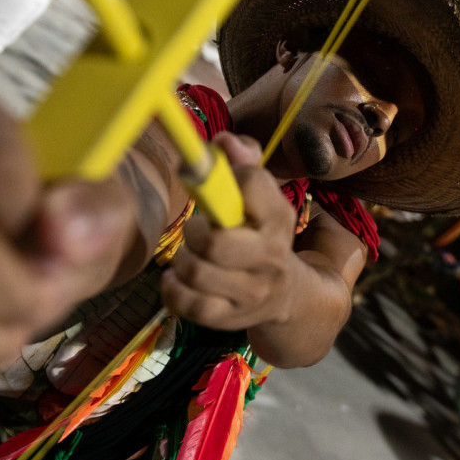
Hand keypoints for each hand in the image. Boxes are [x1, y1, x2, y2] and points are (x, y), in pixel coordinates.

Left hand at [162, 132, 298, 330]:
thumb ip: (243, 161)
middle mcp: (271, 258)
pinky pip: (187, 304)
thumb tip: (221, 141)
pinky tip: (178, 279)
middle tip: (198, 230)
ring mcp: (251, 293)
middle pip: (214, 242)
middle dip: (195, 230)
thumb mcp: (262, 198)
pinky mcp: (229, 319)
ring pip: (195, 272)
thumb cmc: (260, 234)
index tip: (221, 189)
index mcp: (279, 218)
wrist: (287, 295)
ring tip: (191, 255)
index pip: (249, 184)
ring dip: (182, 259)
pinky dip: (173, 288)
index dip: (225, 179)